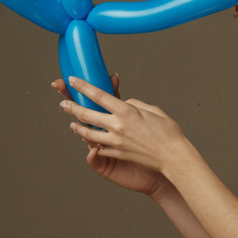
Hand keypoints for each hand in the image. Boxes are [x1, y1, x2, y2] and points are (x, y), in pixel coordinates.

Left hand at [53, 76, 175, 195]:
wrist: (173, 157)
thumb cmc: (168, 132)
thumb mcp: (152, 110)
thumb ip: (134, 105)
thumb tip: (124, 105)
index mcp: (126, 111)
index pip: (98, 95)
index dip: (82, 87)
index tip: (72, 81)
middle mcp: (117, 126)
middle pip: (86, 114)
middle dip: (72, 106)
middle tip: (63, 103)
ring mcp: (116, 142)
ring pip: (88, 133)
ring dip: (78, 127)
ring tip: (72, 124)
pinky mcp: (118, 154)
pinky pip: (100, 148)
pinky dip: (93, 143)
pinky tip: (89, 141)